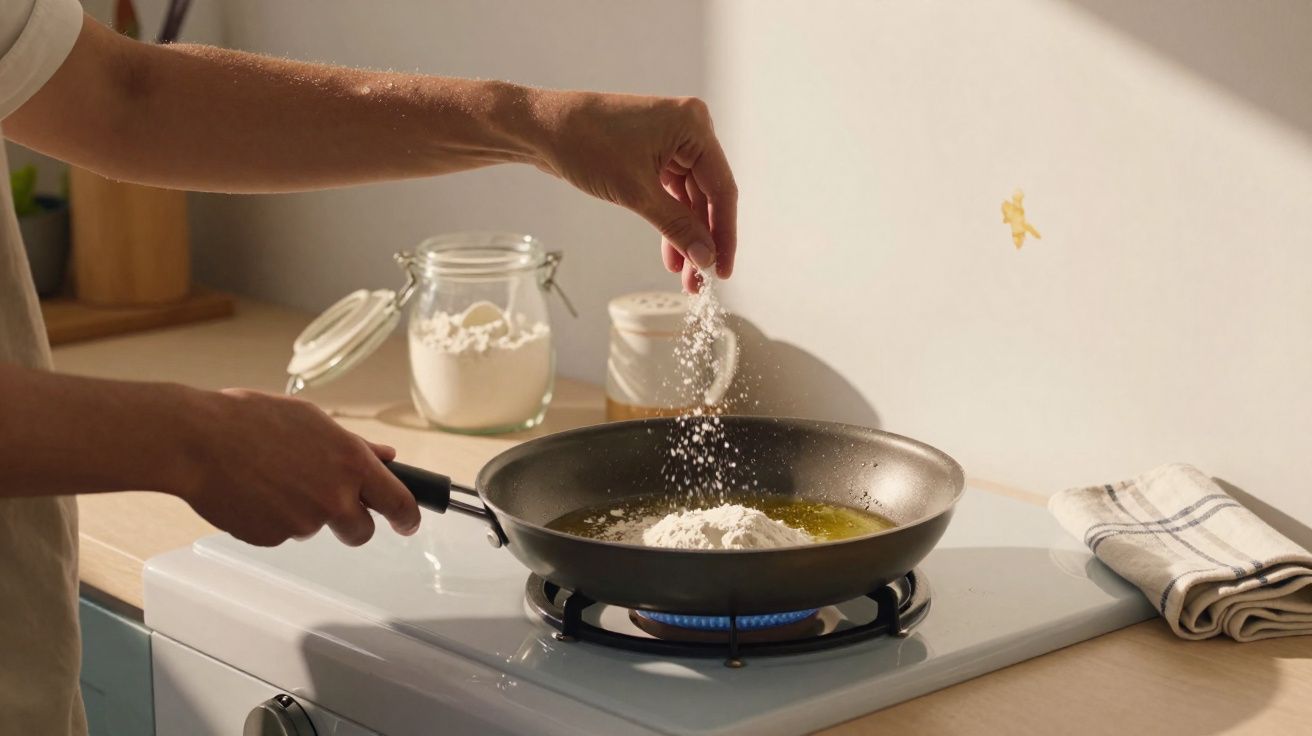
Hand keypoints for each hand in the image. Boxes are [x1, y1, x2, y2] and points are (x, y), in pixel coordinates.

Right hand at [175, 389, 420, 546]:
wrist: (196, 441)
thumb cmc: (249, 420)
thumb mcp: (312, 420)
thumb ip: (354, 445)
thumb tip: (385, 456)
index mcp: (351, 463)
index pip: (398, 502)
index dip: (407, 516)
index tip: (408, 521)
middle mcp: (334, 497)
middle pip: (362, 531)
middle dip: (353, 523)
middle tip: (334, 504)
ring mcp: (302, 522)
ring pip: (316, 527)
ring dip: (304, 512)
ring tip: (273, 478)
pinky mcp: (271, 538)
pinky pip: (281, 533)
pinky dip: (273, 518)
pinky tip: (253, 491)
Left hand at [529, 91, 736, 292]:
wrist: (541, 127)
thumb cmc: (585, 143)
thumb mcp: (636, 192)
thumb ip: (677, 227)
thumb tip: (706, 258)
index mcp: (694, 125)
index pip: (722, 189)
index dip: (724, 234)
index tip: (722, 271)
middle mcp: (688, 129)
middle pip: (707, 196)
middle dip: (702, 239)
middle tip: (700, 280)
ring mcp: (671, 141)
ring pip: (689, 199)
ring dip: (685, 235)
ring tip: (683, 275)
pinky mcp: (654, 153)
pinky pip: (671, 193)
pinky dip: (669, 221)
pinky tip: (670, 253)